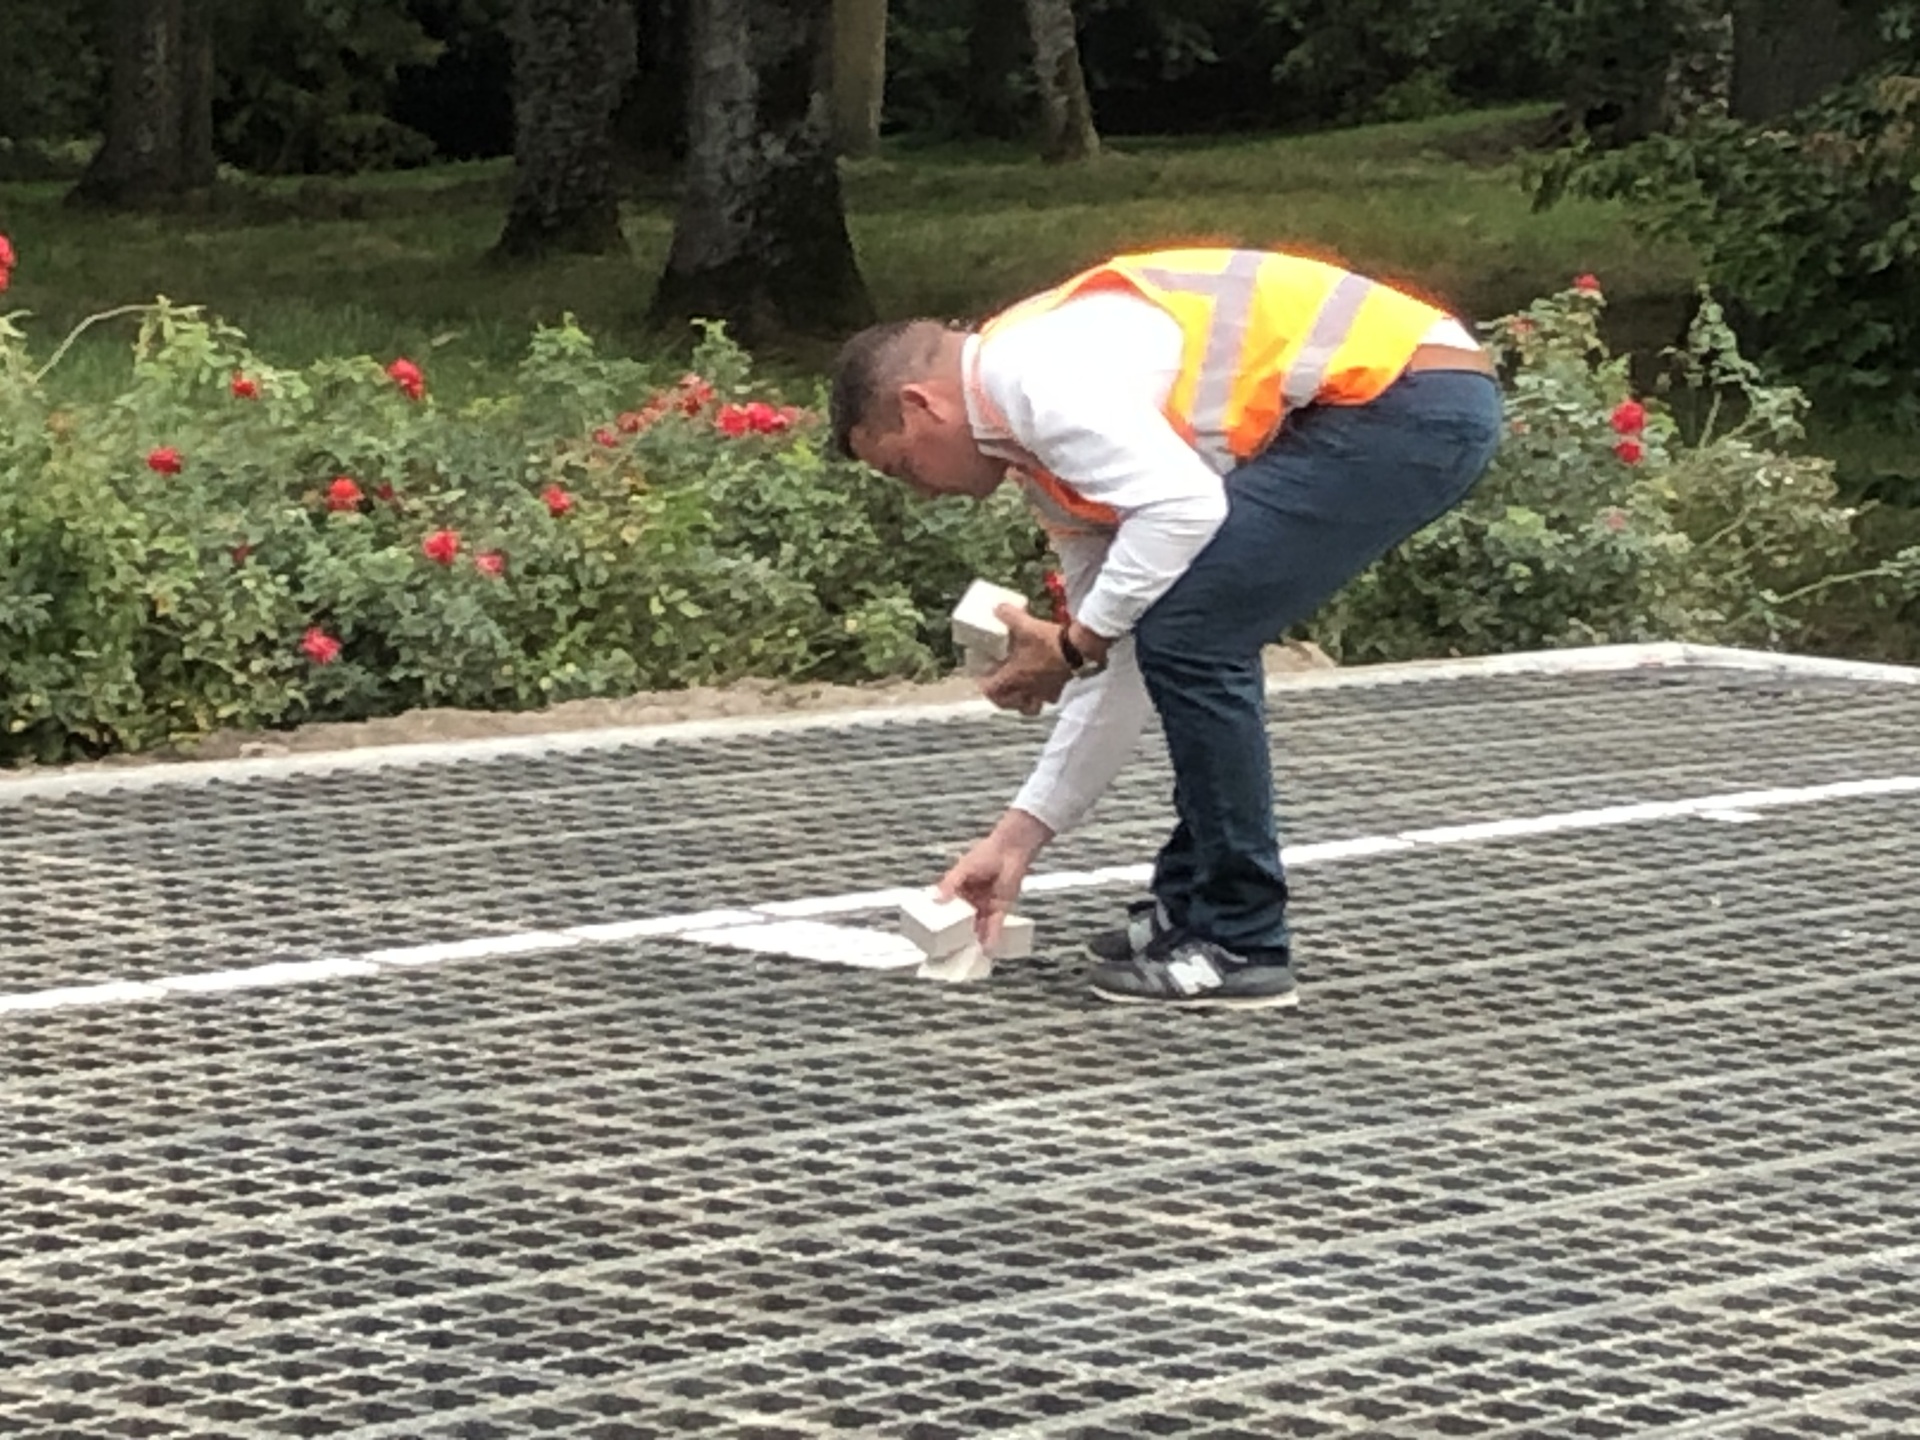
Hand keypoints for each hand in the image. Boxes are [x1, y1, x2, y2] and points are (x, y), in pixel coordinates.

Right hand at [937, 811, 1050, 945]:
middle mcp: (971, 900)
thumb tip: (936, 899)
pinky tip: (986, 948)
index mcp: (959, 890)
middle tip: (950, 951)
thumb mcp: (963, 869)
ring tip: (967, 955)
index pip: (948, 909)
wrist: (1010, 851)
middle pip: (963, 921)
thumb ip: (949, 884)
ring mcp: (985, 905)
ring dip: (974, 939)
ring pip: (978, 926)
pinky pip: (994, 925)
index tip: (935, 936)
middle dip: (959, 935)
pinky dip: (991, 936)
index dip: (943, 922)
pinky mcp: (1000, 908)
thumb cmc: (985, 854)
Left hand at [980, 603, 1070, 714]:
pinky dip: (1042, 698)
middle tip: (998, 687)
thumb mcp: (1025, 624)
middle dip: (999, 698)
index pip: (990, 689)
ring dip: (1020, 703)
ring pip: (1027, 708)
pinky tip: (1042, 689)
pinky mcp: (1058, 690)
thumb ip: (1007, 614)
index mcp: (1013, 676)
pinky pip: (1047, 701)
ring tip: (1019, 693)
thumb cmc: (1048, 641)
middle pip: (1006, 704)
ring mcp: (1043, 693)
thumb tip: (996, 608)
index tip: (981, 678)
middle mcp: (1026, 689)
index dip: (983, 685)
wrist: (1078, 649)